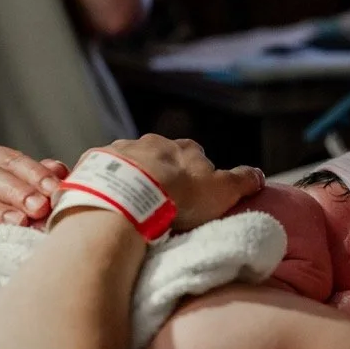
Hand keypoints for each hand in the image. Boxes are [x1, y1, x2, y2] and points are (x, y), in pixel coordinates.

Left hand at [97, 135, 263, 232]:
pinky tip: (96, 197)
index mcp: (182, 148)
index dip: (195, 173)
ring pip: (125, 164)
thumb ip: (242, 181)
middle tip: (161, 202)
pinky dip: (95, 183)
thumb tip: (259, 175)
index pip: (194, 155)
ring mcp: (117, 153)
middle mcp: (149, 143)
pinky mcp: (90, 167)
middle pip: (157, 157)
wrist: (129, 201)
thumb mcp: (223, 191)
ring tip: (130, 206)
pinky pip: (95, 173)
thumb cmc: (180, 197)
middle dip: (159, 174)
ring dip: (128, 179)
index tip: (193, 193)